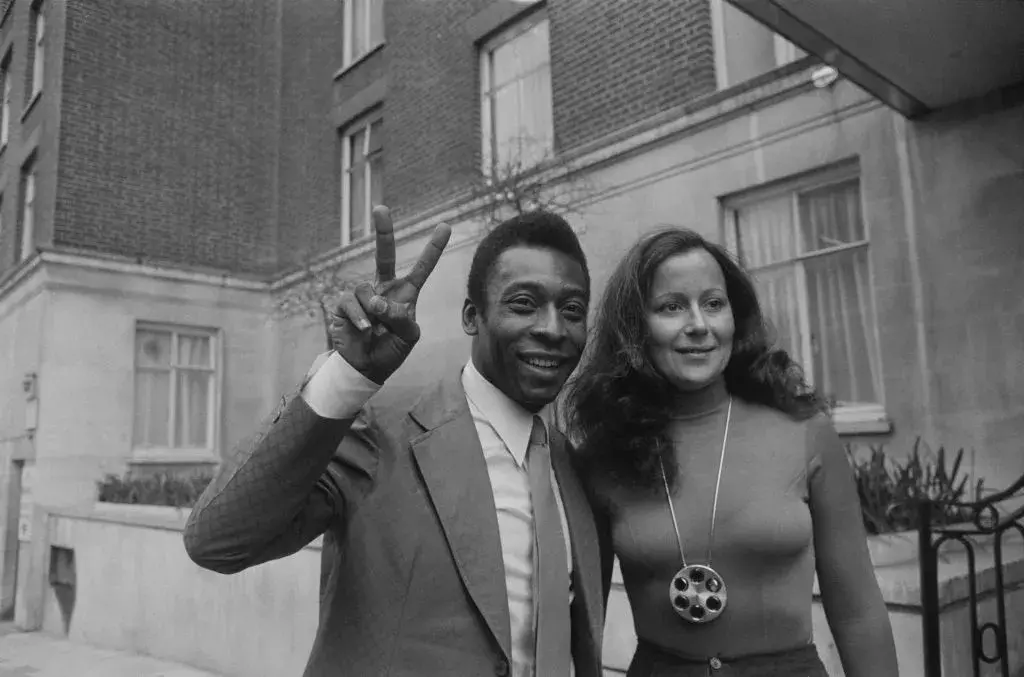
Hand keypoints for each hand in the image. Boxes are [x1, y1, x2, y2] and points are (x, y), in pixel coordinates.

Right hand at [329, 206, 451, 384]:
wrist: (367, 367)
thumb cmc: (391, 350)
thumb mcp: (408, 336)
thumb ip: (401, 317)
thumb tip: (378, 302)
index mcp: (405, 294)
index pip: (422, 269)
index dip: (433, 248)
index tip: (446, 226)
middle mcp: (384, 289)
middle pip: (384, 256)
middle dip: (383, 232)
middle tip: (381, 208)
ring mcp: (364, 295)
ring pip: (367, 290)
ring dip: (374, 311)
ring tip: (376, 329)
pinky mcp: (345, 304)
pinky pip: (351, 302)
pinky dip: (360, 318)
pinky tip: (364, 329)